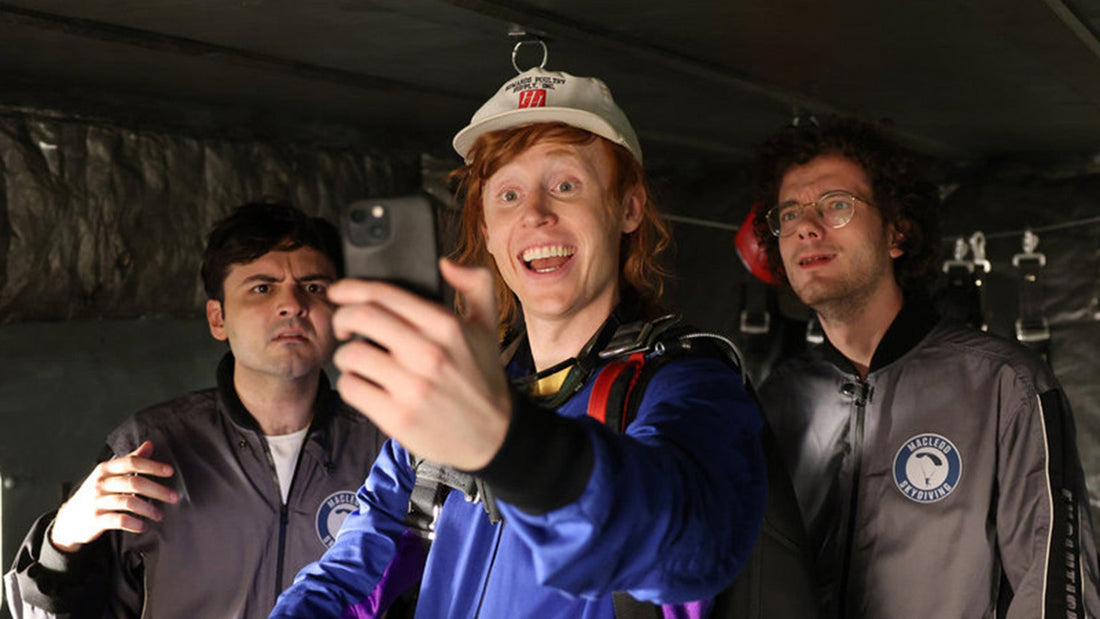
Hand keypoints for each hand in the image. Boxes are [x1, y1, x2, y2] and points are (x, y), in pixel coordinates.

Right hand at [50, 441, 177, 552]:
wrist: (68, 520)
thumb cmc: (95, 494)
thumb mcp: (108, 474)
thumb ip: (130, 460)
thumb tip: (149, 445)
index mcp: (105, 469)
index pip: (131, 463)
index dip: (152, 466)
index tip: (170, 471)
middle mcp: (100, 484)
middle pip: (134, 483)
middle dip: (157, 490)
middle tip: (173, 497)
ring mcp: (97, 502)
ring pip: (129, 503)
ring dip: (148, 509)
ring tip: (159, 515)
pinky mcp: (96, 519)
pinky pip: (119, 520)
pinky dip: (135, 523)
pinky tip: (143, 526)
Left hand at [329, 259, 511, 470]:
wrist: (493, 435)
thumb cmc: (483, 377)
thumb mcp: (488, 325)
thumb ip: (475, 283)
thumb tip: (445, 262)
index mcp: (447, 326)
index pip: (384, 294)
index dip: (351, 288)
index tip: (340, 292)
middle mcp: (429, 354)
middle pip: (360, 318)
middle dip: (342, 318)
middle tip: (345, 327)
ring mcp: (412, 387)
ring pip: (351, 355)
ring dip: (345, 355)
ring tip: (358, 361)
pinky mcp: (398, 418)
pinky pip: (352, 388)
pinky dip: (350, 383)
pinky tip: (364, 383)